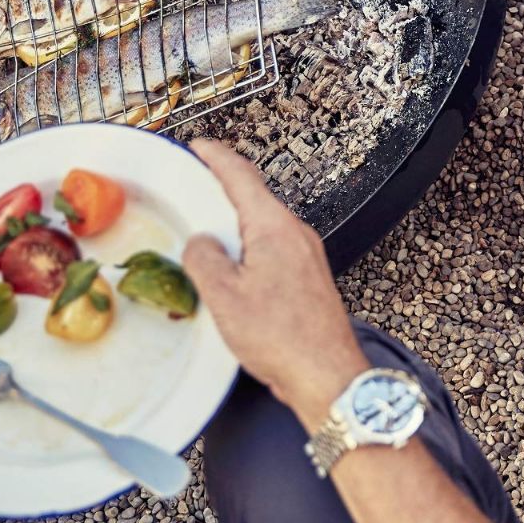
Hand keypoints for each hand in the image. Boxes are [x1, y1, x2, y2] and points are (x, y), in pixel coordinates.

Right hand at [183, 141, 367, 430]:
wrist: (327, 377)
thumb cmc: (283, 338)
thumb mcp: (224, 296)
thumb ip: (203, 259)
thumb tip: (200, 244)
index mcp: (274, 227)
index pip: (240, 175)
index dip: (215, 156)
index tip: (199, 145)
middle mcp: (295, 234)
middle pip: (253, 198)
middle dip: (222, 190)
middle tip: (195, 187)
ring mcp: (305, 256)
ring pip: (262, 227)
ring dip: (234, 225)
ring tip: (207, 233)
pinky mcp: (307, 279)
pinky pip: (271, 250)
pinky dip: (247, 250)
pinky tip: (233, 272)